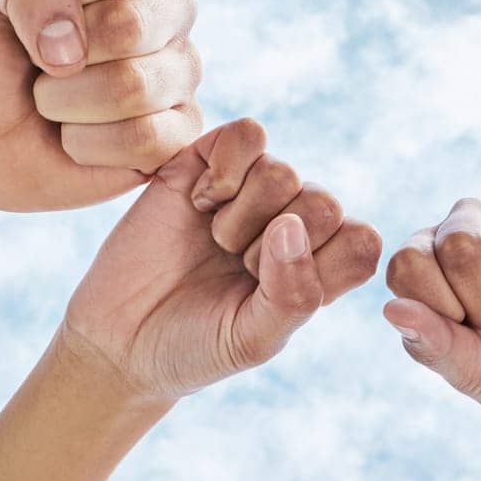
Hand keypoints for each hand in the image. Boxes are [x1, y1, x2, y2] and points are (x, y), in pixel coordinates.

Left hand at [0, 0, 200, 211]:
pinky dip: (87, 144)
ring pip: (135, 88)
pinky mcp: (180, 132)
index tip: (27, 5)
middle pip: (131, 25)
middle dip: (56, 55)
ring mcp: (180, 70)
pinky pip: (147, 139)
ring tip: (51, 99)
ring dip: (65, 102)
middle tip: (38, 62)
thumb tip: (74, 43)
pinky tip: (75, 136)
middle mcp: (166, 6)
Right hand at [63, 120, 381, 401]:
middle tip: (232, 268)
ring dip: (240, 216)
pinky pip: (248, 135)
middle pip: (324, 203)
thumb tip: (291, 226)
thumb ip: (292, 293)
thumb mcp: (254, 339)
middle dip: (269, 247)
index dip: (319, 266)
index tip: (269, 298)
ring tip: (213, 239)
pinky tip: (199, 202)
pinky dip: (225, 170)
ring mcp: (255, 186)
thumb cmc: (196, 345)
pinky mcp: (212, 158)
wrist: (119, 337)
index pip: (361, 241)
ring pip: (283, 172)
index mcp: (323, 264)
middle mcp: (296, 219)